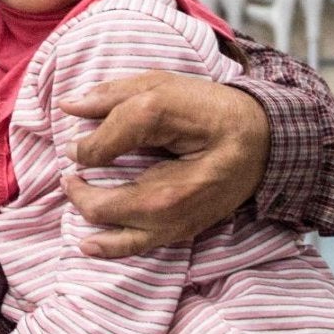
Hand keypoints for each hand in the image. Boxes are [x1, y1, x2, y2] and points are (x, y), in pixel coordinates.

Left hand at [58, 72, 268, 257]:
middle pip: (100, 205)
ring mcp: (174, 222)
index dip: (82, 144)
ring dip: (87, 213)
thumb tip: (70, 106)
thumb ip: (114, 96)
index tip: (77, 139)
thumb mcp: (164, 87)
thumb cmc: (214, 111)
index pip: (100, 152)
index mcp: (161, 156)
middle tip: (71, 170)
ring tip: (76, 192)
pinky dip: (108, 246)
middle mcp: (166, 200)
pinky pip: (136, 247)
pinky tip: (88, 244)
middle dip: (77, 188)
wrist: (263, 142)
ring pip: (113, 231)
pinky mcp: (182, 232)